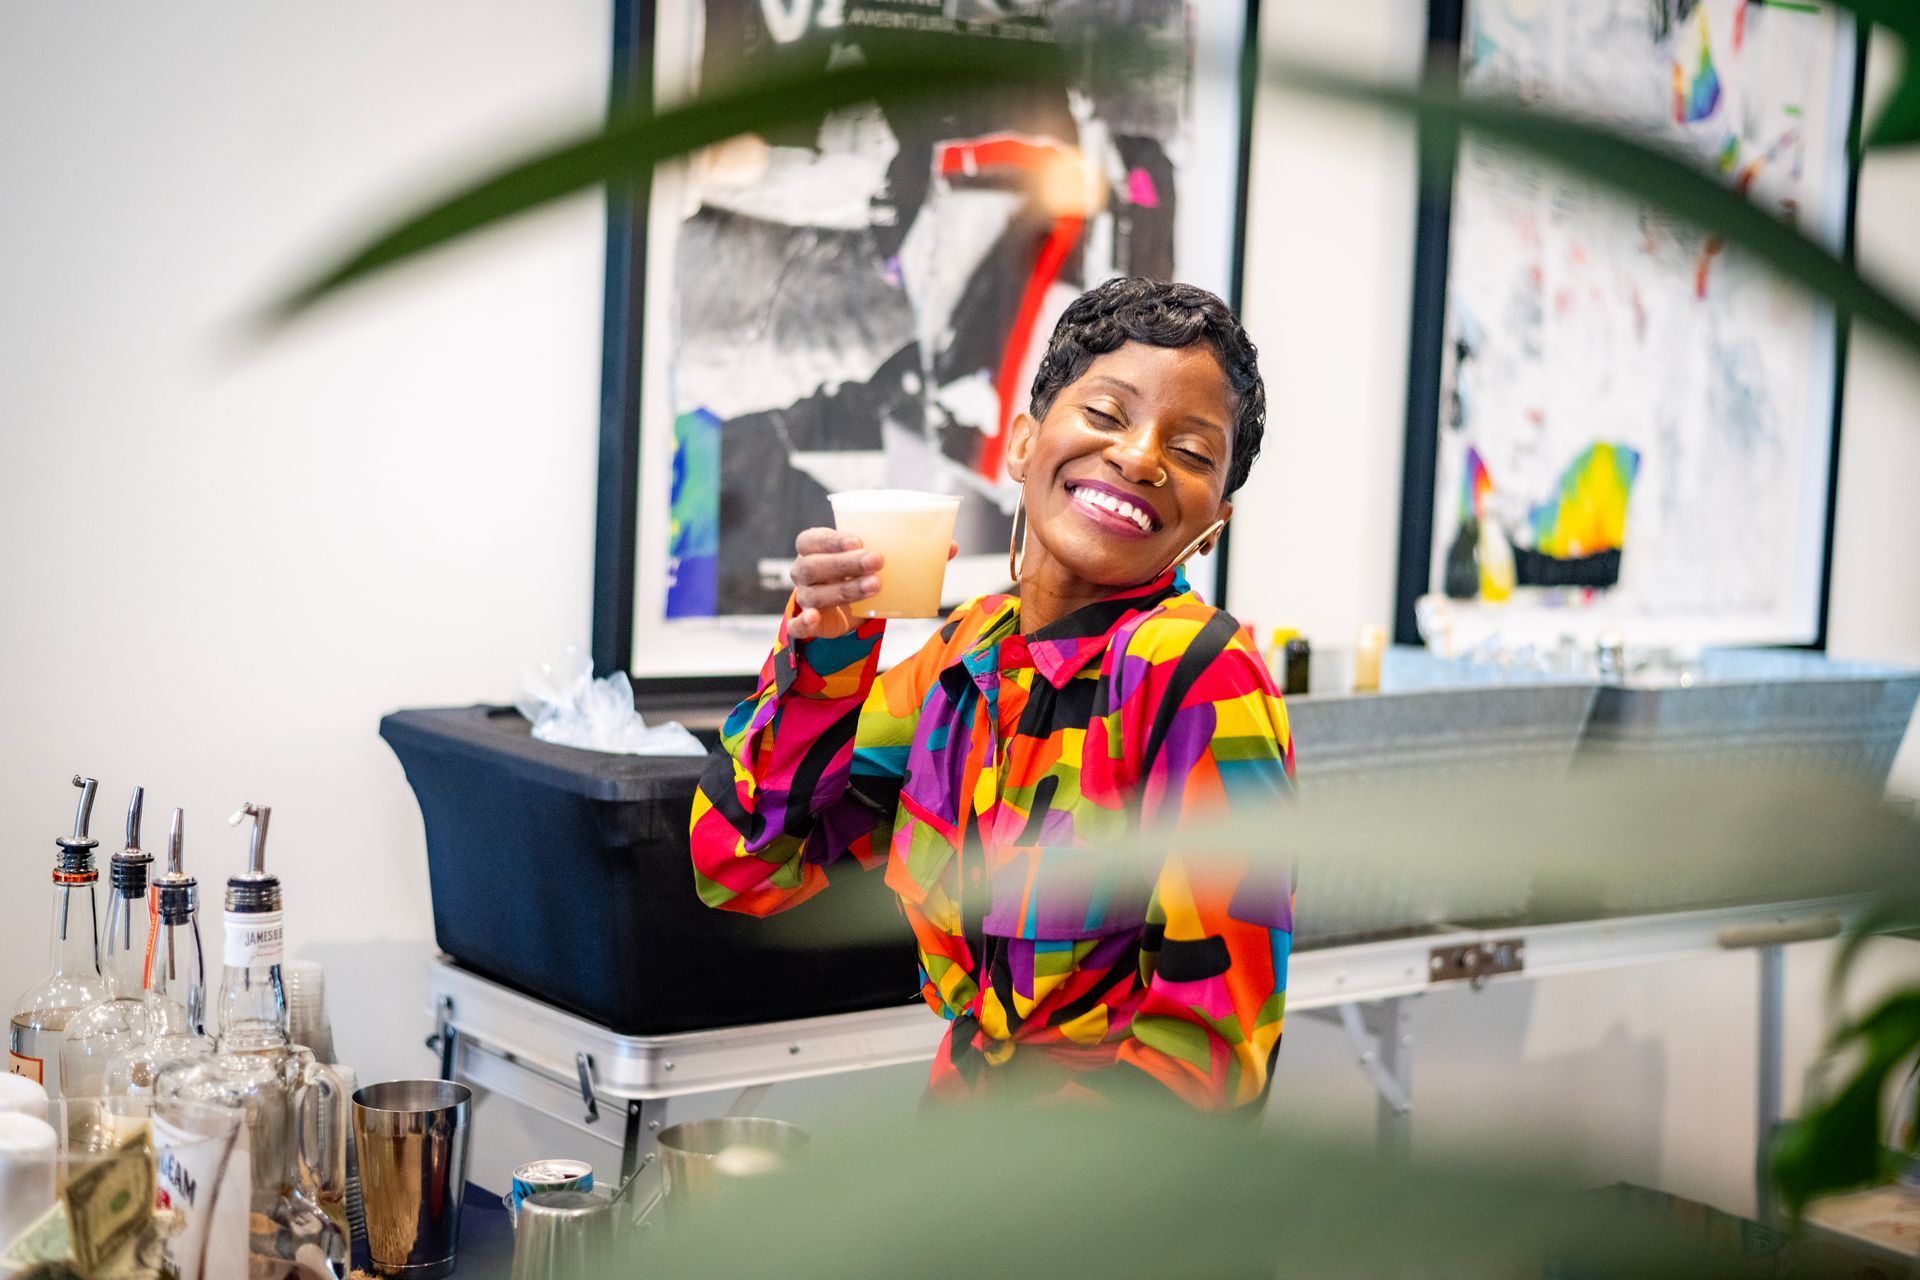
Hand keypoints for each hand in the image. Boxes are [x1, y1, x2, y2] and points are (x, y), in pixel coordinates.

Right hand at [787, 529, 958, 641]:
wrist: (845, 610)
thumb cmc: (860, 575)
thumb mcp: (878, 562)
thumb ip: (909, 553)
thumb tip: (950, 546)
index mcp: (815, 548)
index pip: (813, 539)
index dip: (831, 539)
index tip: (859, 540)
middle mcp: (805, 571)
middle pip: (814, 565)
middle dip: (845, 563)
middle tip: (878, 561)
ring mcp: (804, 598)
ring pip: (815, 594)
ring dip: (844, 589)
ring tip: (876, 586)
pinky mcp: (807, 624)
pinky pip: (797, 625)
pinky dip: (803, 623)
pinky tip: (815, 620)